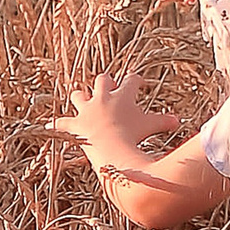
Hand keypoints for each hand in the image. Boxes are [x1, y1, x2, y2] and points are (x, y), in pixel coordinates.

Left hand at [55, 72, 182, 151]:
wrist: (113, 149)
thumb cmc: (135, 137)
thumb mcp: (152, 127)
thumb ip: (166, 122)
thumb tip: (181, 121)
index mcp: (123, 95)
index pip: (131, 80)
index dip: (136, 81)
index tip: (139, 83)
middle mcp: (103, 98)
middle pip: (102, 80)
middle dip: (106, 82)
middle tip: (110, 87)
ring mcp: (88, 110)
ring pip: (79, 94)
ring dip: (81, 97)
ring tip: (81, 98)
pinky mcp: (76, 124)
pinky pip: (62, 122)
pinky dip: (56, 124)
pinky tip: (48, 125)